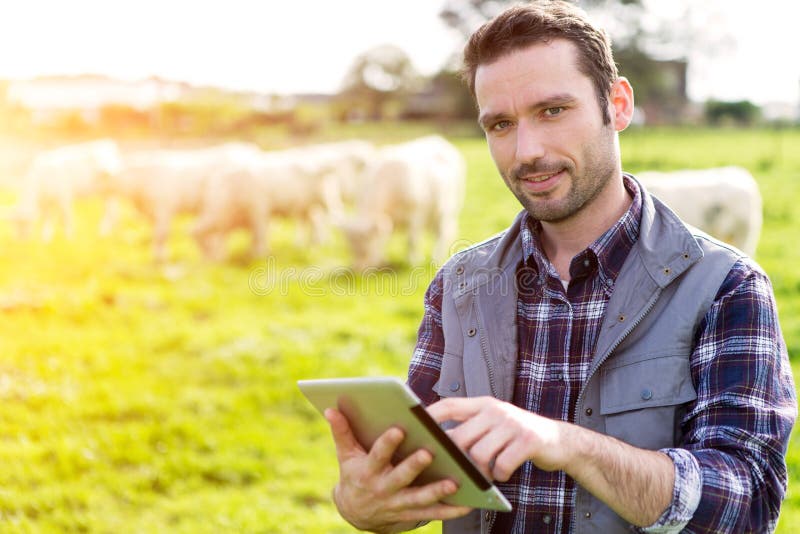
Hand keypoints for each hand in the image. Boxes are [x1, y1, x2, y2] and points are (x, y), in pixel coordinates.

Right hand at [324, 408, 471, 532]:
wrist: (356, 512)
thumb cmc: (355, 474)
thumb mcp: (346, 455)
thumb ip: (342, 431)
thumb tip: (331, 409)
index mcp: (368, 471)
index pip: (377, 455)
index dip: (387, 443)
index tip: (398, 429)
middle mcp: (383, 488)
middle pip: (400, 477)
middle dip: (414, 466)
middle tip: (429, 453)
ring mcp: (398, 504)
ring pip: (419, 499)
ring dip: (437, 492)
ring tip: (455, 482)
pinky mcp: (411, 515)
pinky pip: (433, 514)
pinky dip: (451, 510)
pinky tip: (468, 502)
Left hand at [427, 397, 573, 481]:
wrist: (560, 441)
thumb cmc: (518, 437)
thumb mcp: (495, 425)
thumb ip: (472, 429)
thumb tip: (441, 444)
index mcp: (485, 404)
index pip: (451, 405)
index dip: (431, 415)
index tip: (415, 425)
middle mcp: (497, 410)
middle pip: (461, 437)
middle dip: (457, 459)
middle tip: (460, 471)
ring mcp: (513, 424)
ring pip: (479, 454)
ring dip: (480, 472)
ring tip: (487, 475)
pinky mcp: (528, 440)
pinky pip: (502, 464)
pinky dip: (500, 475)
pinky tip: (504, 475)